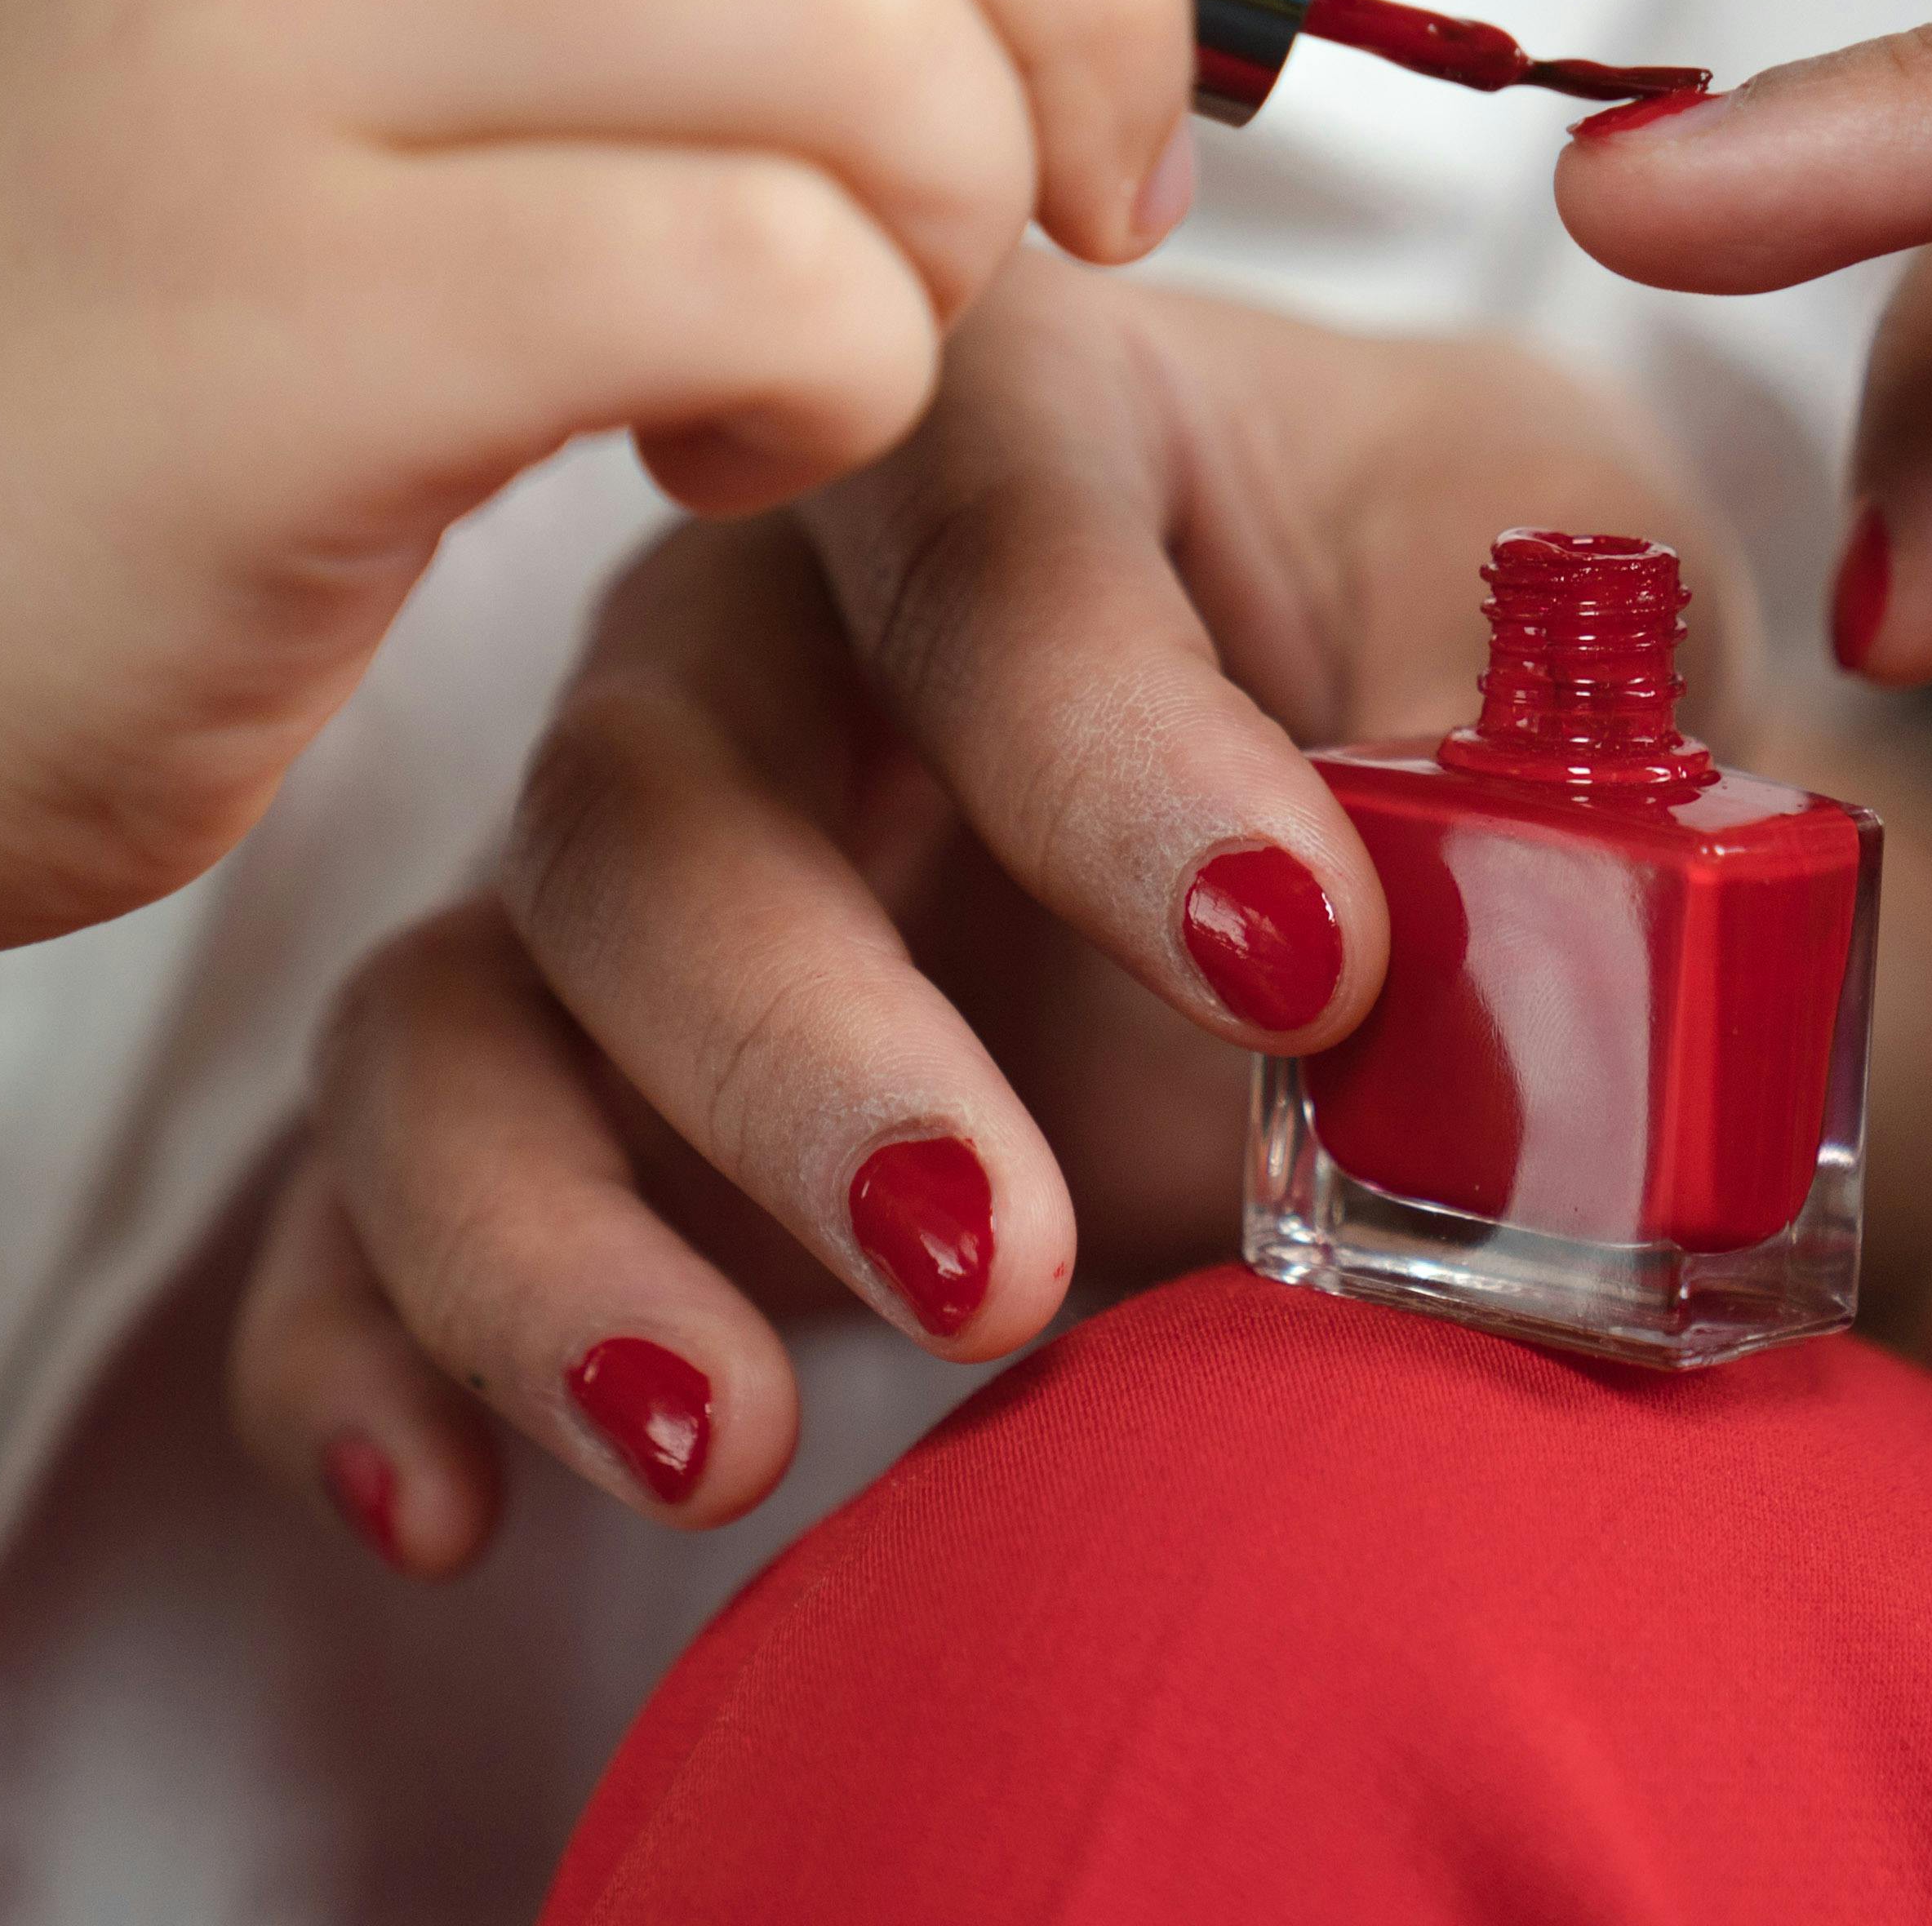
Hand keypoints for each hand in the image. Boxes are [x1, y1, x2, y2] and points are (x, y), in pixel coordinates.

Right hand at [224, 256, 1739, 1552]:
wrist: (1433, 855)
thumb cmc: (1474, 645)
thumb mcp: (1571, 601)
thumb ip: (1536, 716)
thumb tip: (1501, 890)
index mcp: (1017, 423)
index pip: (989, 536)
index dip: (1113, 749)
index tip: (1307, 967)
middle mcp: (760, 615)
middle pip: (664, 782)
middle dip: (811, 1041)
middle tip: (1007, 1255)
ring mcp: (627, 858)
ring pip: (473, 997)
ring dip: (557, 1229)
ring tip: (726, 1445)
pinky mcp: (569, 1095)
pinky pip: (360, 1200)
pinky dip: (370, 1351)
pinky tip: (452, 1507)